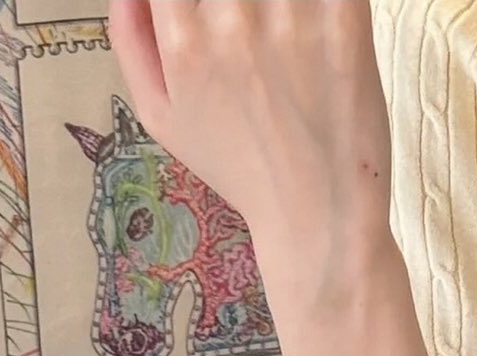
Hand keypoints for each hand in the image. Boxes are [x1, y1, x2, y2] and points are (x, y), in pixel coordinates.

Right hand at [107, 1, 393, 271]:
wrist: (316, 214)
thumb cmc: (237, 166)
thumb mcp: (161, 116)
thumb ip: (131, 39)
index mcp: (184, 41)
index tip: (201, 8)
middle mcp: (233, 21)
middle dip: (236, 3)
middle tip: (247, 21)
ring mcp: (294, 18)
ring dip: (277, 2)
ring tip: (281, 24)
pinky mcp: (345, 22)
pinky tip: (314, 19)